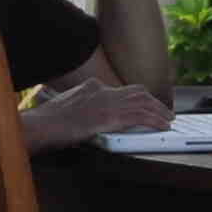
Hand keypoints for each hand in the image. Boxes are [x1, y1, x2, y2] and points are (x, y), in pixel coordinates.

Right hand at [21, 78, 174, 151]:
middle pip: (137, 92)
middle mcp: (103, 90)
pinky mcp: (111, 117)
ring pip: (143, 103)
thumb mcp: (68, 106)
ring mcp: (107, 103)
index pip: (121, 90)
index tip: (145, 104)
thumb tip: (90, 116)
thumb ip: (83, 106)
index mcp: (92, 87)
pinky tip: (163, 125)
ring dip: (159, 111)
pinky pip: (141, 116)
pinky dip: (155, 120)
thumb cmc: (48, 121)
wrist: (42, 125)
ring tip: (168, 118)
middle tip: (163, 110)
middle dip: (152, 101)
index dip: (137, 98)